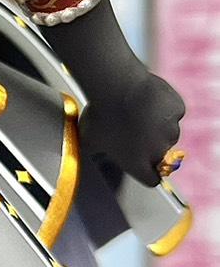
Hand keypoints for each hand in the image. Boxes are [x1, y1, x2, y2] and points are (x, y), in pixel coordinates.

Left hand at [77, 64, 185, 187]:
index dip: (145, 171)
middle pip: (159, 154)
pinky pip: (172, 111)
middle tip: (133, 128)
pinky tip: (148, 98)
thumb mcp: (90, 139)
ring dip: (158, 124)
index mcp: (138, 165)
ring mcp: (171, 131)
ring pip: (168, 132)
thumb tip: (91, 152)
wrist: (118, 87)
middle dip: (149, 144)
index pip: (150, 179)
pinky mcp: (177, 110)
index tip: (140, 162)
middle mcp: (159, 152)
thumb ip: (97, 151)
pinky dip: (164, 105)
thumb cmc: (100, 114)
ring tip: (138, 109)